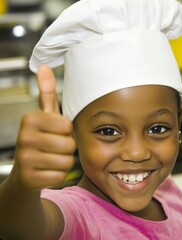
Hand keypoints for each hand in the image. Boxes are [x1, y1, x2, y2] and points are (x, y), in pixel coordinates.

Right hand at [13, 65, 75, 189]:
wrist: (25, 170)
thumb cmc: (41, 138)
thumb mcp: (45, 115)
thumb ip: (47, 92)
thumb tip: (44, 66)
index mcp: (30, 119)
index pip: (68, 126)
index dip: (67, 132)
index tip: (55, 133)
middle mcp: (24, 137)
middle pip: (68, 145)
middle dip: (67, 148)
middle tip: (54, 148)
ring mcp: (24, 159)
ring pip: (66, 161)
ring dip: (63, 162)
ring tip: (51, 158)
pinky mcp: (29, 179)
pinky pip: (60, 176)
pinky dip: (58, 175)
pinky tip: (47, 170)